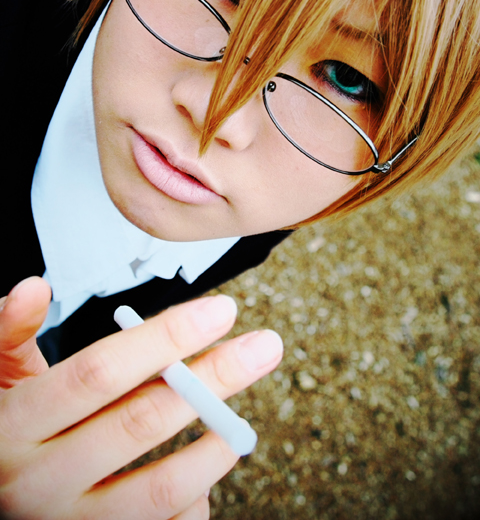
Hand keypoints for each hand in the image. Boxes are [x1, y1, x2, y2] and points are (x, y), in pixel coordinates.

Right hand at [0, 293, 282, 518]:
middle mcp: (37, 483)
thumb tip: (36, 287)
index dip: (165, 338)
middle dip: (213, 378)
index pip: (100, 372)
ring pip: (158, 489)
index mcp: (13, 426)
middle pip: (141, 421)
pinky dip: (195, 497)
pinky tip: (206, 463)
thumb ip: (10, 333)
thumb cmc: (6, 430)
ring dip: (213, 445)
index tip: (222, 310)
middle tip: (265, 346)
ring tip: (243, 418)